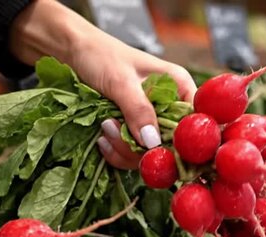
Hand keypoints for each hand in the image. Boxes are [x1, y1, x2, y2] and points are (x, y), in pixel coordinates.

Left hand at [10, 0, 196, 168]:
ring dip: (124, 149)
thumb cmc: (99, 55)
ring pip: (149, 153)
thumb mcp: (121, 81)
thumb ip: (138, 110)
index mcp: (177, 86)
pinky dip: (116, 152)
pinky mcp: (132, 131)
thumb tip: (153, 141)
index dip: (181, 138)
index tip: (156, 146)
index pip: (194, 120)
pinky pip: (132, 155)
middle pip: (170, 143)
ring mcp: (149, 121)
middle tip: (112, 128)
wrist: (71, 52)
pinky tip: (102, 139)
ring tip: (104, 128)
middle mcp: (167, 106)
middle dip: (141, 146)